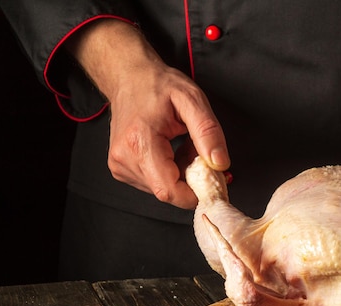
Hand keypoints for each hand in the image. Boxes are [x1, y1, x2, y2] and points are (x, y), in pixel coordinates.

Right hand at [67, 19, 228, 208]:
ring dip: (182, 175)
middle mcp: (125, 158)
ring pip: (164, 189)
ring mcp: (120, 166)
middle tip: (200, 152)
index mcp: (140, 142)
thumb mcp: (192, 100)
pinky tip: (172, 151)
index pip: (169, 190)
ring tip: (184, 146)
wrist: (128, 76)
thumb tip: (220, 164)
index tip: (215, 182)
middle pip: (169, 192)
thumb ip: (208, 133)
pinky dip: (171, 172)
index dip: (195, 194)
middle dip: (192, 180)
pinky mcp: (122, 169)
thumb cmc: (158, 85)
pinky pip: (155, 183)